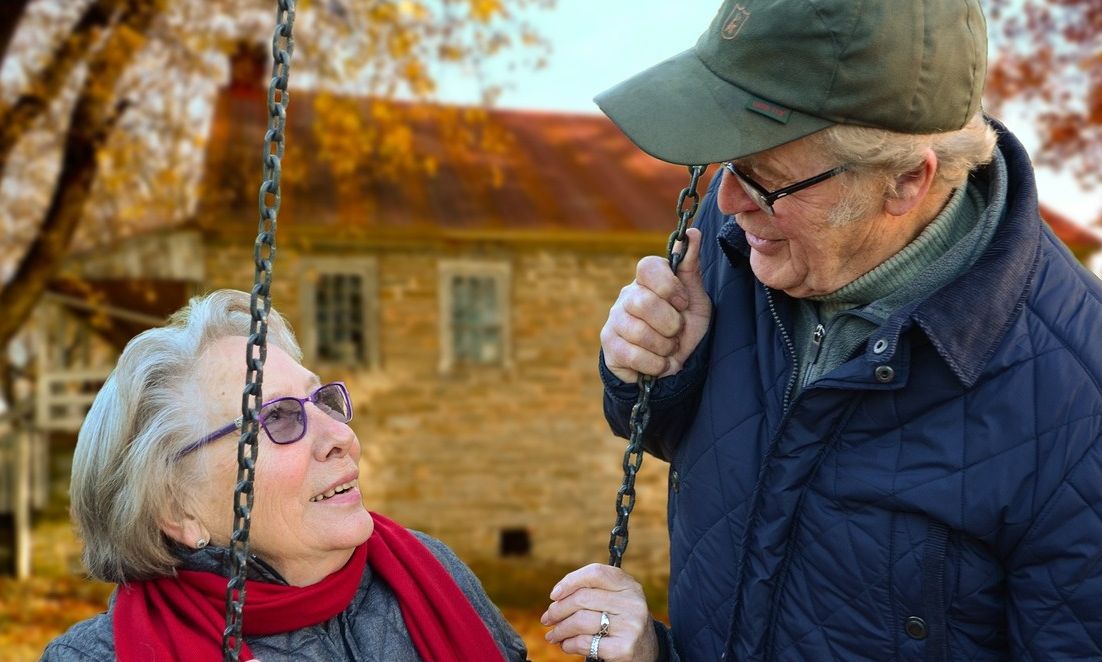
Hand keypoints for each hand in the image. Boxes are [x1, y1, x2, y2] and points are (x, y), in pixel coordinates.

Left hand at [541, 563, 657, 661]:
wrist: (647, 651)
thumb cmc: (622, 621)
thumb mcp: (616, 600)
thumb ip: (593, 591)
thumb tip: (556, 597)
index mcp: (629, 585)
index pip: (595, 573)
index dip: (570, 581)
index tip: (554, 595)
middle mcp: (632, 603)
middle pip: (582, 598)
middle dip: (558, 610)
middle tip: (547, 619)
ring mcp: (630, 626)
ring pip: (580, 621)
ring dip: (560, 630)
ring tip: (552, 635)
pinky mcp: (624, 648)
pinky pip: (585, 643)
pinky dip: (569, 645)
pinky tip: (565, 645)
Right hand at [601, 227, 710, 382]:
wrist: (672, 367)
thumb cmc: (683, 329)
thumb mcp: (696, 300)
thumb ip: (691, 268)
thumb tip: (693, 232)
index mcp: (648, 281)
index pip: (647, 266)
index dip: (669, 286)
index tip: (683, 303)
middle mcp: (627, 296)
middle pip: (644, 302)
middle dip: (671, 324)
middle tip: (676, 332)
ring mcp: (614, 320)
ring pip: (640, 332)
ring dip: (665, 347)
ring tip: (668, 349)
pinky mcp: (609, 345)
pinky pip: (633, 355)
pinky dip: (656, 364)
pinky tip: (659, 363)